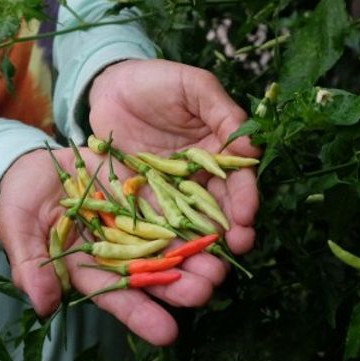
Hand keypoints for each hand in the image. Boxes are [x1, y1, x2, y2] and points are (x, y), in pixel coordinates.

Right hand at [0, 146, 224, 345]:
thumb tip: (43, 306)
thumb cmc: (21, 200)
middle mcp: (120, 252)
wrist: (38, 162)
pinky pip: (177, 207)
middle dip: (181, 288)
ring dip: (197, 258)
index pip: (118, 298)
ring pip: (173, 245)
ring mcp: (138, 224)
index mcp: (89, 269)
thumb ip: (31, 265)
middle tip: (206, 293)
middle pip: (155, 275)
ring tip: (220, 267)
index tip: (167, 334)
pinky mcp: (149, 195)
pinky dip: (197, 218)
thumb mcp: (18, 228)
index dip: (142, 316)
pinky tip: (220, 227)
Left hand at [87, 59, 260, 253]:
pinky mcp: (138, 204)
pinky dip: (160, 251)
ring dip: (198, 256)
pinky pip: (151, 230)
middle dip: (227, 239)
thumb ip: (224, 113)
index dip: (244, 201)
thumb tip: (252, 148)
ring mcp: (168, 195)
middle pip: (218, 215)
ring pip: (188, 231)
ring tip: (205, 279)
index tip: (245, 220)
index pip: (239, 183)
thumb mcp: (195, 87)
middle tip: (233, 257)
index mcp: (219, 154)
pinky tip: (166, 269)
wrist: (108, 86)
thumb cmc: (156, 81)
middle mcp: (198, 180)